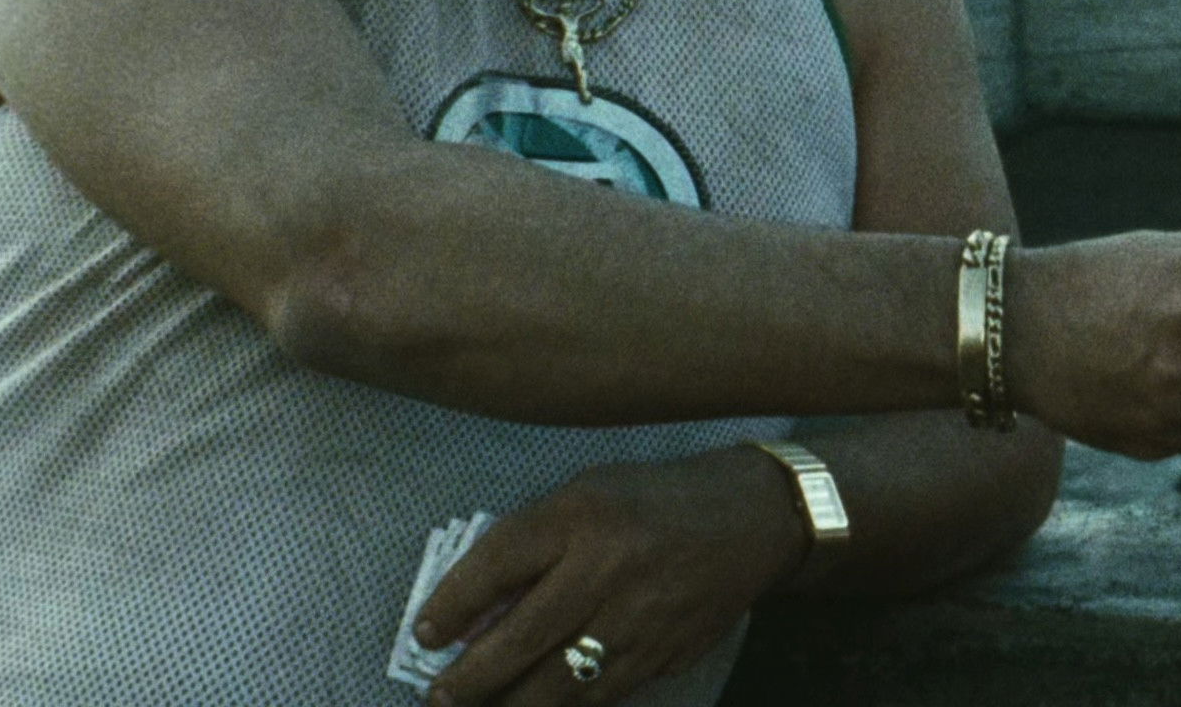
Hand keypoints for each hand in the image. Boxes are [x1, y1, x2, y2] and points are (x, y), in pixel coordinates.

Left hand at [416, 446, 802, 704]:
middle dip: (467, 679)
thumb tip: (479, 610)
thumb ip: (536, 542)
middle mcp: (609, 567)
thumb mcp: (590, 494)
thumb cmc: (657, 500)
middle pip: (519, 638)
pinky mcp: (665, 653)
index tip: (425, 634)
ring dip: (509, 705)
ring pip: (557, 684)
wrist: (755, 517)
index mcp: (584, 514)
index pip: (498, 564)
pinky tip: (539, 706)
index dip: (451, 605)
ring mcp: (640, 618)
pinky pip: (601, 696)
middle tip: (438, 696)